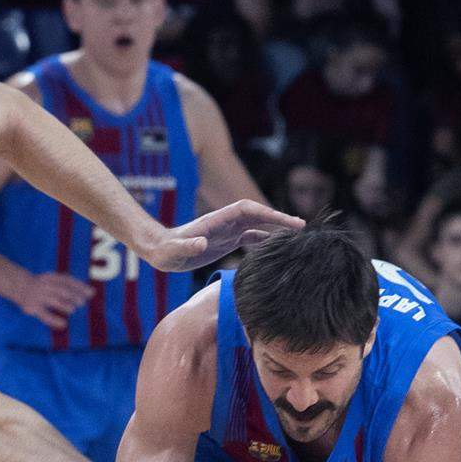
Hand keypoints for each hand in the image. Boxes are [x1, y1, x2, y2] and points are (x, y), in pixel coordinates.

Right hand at [7, 271, 92, 328]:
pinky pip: (45, 315)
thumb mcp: (55, 280)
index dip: (80, 286)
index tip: (91, 293)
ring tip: (72, 310)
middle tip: (82, 302)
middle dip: (73, 296)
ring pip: (54, 301)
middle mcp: (45, 285)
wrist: (20, 286)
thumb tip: (93, 292)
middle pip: (61, 290)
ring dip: (65, 305)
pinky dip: (55, 320)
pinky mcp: (33, 308)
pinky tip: (64, 324)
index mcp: (51, 277)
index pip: (68, 280)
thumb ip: (71, 286)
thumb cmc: (44, 285)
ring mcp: (38, 296)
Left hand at [135, 201, 304, 273]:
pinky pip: (250, 237)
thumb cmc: (165, 250)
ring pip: (258, 225)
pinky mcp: (225, 241)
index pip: (248, 211)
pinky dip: (265, 239)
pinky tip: (276, 247)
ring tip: (296, 236)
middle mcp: (225, 223)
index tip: (286, 221)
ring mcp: (227, 231)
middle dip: (279, 218)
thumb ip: (187, 245)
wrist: (158, 250)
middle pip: (258, 215)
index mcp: (217, 220)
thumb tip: (200, 242)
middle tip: (302, 226)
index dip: (268, 214)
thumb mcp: (174, 250)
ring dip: (275, 228)